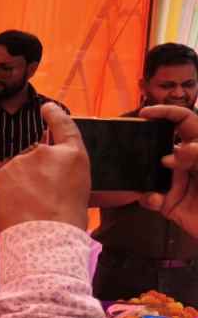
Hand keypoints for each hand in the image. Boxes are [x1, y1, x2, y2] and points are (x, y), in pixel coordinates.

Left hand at [0, 102, 90, 235]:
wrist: (43, 239)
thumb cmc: (68, 219)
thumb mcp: (80, 189)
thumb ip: (64, 169)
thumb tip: (52, 166)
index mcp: (71, 155)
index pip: (63, 126)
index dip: (54, 115)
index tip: (46, 108)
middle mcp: (43, 153)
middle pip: (34, 159)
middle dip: (35, 175)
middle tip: (44, 199)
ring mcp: (18, 164)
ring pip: (16, 173)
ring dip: (20, 187)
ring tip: (31, 209)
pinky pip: (2, 186)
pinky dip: (7, 197)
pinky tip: (17, 211)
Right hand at [138, 105, 197, 236]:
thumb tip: (172, 154)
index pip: (183, 121)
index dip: (165, 113)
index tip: (144, 114)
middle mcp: (186, 162)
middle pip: (160, 145)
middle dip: (143, 145)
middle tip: (131, 147)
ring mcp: (176, 182)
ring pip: (148, 172)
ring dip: (141, 174)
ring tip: (139, 177)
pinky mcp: (168, 204)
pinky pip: (148, 197)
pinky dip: (147, 198)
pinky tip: (155, 200)